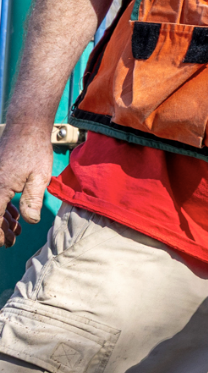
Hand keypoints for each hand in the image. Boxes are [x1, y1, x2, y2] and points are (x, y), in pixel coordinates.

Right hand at [0, 123, 54, 246]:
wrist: (25, 128)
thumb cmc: (34, 151)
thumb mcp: (39, 177)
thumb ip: (33, 200)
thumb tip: (30, 221)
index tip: (5, 244)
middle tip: (12, 241)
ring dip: (0, 220)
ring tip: (15, 230)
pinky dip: (1, 208)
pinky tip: (13, 215)